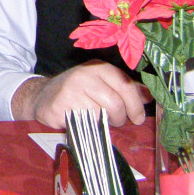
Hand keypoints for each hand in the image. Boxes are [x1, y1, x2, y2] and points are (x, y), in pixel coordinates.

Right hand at [12, 60, 148, 128]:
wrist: (43, 96)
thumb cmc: (78, 92)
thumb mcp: (102, 84)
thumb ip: (125, 89)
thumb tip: (150, 96)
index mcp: (99, 68)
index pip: (125, 85)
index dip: (136, 104)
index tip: (138, 118)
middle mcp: (85, 75)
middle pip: (115, 103)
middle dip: (119, 118)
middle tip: (115, 120)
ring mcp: (71, 90)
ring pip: (100, 115)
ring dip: (103, 123)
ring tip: (96, 119)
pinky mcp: (60, 105)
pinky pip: (84, 123)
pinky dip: (87, 126)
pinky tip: (82, 120)